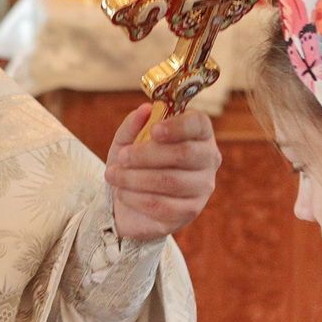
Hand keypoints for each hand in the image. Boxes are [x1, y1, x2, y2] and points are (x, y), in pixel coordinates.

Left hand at [106, 104, 222, 242]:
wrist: (128, 203)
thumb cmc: (134, 165)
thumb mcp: (126, 141)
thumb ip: (134, 125)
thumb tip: (144, 110)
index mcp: (198, 134)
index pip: (199, 124)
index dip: (177, 126)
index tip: (154, 131)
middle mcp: (208, 159)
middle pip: (184, 153)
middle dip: (147, 155)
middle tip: (122, 157)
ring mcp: (202, 187)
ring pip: (171, 181)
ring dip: (135, 178)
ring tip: (114, 175)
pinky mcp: (190, 211)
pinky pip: (163, 205)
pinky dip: (136, 198)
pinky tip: (122, 193)